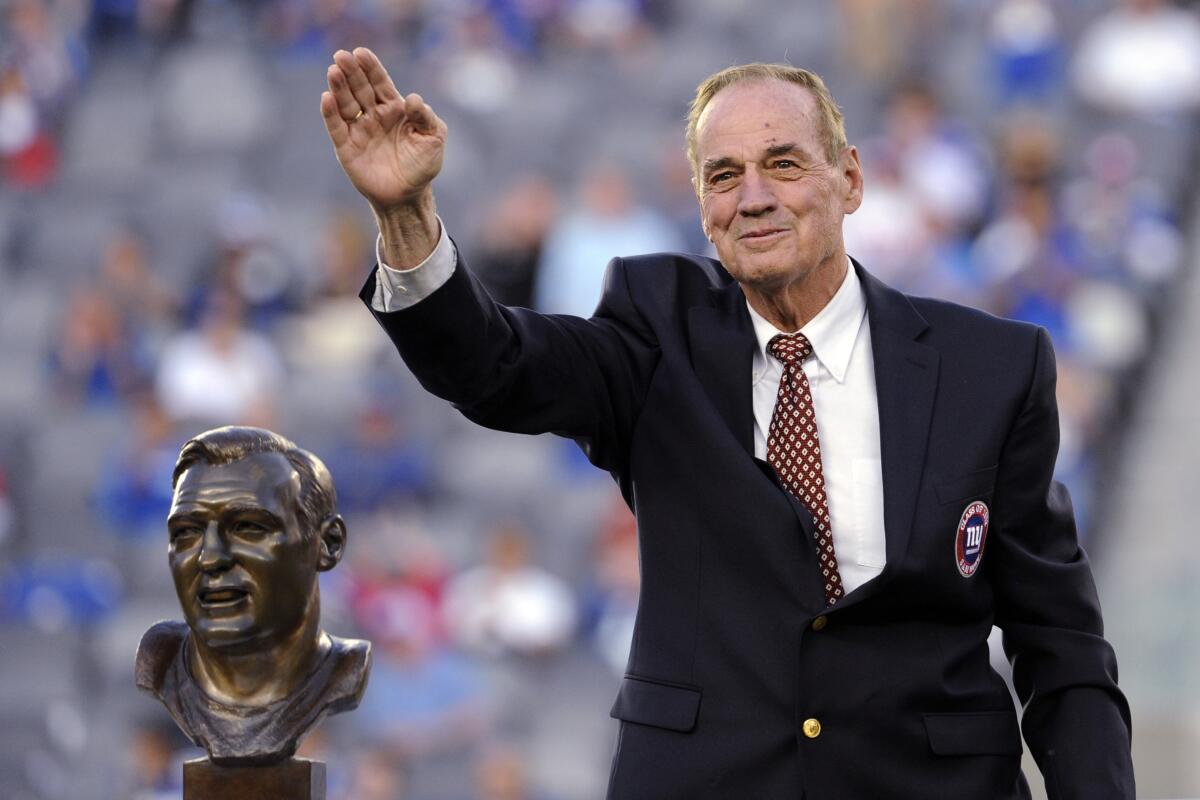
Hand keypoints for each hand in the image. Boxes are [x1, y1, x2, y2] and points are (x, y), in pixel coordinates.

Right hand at [321, 47, 445, 214]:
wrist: (408, 196)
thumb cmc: (423, 165)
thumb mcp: (433, 137)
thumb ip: (425, 116)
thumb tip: (413, 99)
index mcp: (394, 108)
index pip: (379, 82)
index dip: (370, 67)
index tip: (360, 53)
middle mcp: (373, 115)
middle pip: (359, 88)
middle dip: (350, 71)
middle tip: (341, 56)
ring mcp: (358, 130)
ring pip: (346, 104)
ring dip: (338, 87)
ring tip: (333, 71)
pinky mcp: (346, 147)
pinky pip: (336, 127)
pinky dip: (330, 113)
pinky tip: (326, 98)